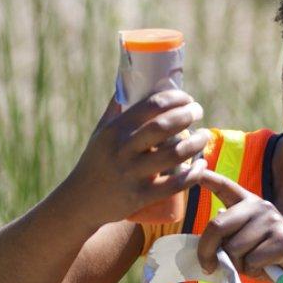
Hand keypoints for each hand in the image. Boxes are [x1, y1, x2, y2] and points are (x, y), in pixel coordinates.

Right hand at [61, 90, 210, 226]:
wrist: (80, 202)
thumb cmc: (95, 161)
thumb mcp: (100, 133)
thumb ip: (116, 109)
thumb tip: (128, 81)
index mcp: (115, 130)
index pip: (150, 106)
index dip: (175, 98)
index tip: (187, 98)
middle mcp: (123, 150)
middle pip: (164, 127)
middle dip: (188, 115)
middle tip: (198, 112)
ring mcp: (132, 174)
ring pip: (174, 154)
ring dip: (195, 143)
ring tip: (203, 135)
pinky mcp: (140, 197)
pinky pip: (174, 184)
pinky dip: (193, 174)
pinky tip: (202, 165)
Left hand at [195, 169, 282, 282]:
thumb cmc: (267, 259)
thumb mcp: (244, 244)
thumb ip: (228, 236)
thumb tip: (211, 236)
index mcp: (249, 204)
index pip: (225, 187)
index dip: (209, 178)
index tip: (196, 168)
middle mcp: (261, 206)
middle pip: (218, 225)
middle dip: (206, 251)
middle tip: (208, 266)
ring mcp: (274, 221)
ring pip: (234, 249)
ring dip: (238, 265)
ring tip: (254, 264)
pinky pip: (251, 261)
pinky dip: (254, 271)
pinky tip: (267, 267)